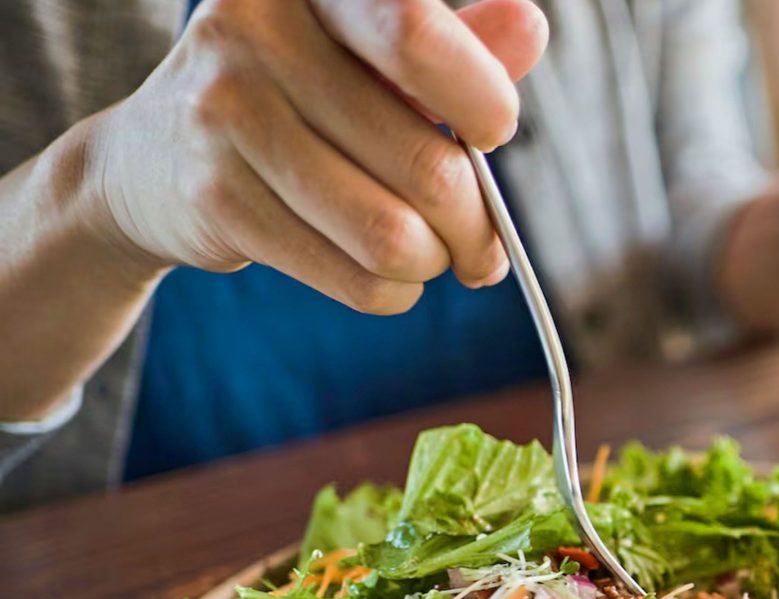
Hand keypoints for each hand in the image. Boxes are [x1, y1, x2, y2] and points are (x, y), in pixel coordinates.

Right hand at [92, 0, 546, 312]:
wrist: (152, 159)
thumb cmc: (294, 98)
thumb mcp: (367, 57)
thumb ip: (452, 46)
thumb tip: (529, 29)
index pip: (418, 37)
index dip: (483, 101)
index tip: (494, 133)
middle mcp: (259, 33)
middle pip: (427, 165)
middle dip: (477, 224)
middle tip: (483, 242)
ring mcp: (228, 114)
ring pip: (393, 237)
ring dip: (436, 263)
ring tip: (434, 256)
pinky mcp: (217, 198)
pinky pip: (354, 277)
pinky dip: (394, 292)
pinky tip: (388, 277)